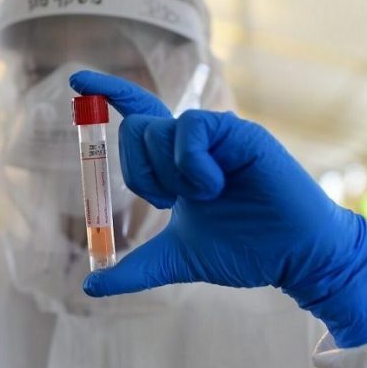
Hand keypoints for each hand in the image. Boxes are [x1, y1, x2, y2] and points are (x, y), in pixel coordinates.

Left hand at [70, 70, 366, 347]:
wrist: (291, 257)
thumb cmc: (242, 249)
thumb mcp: (175, 259)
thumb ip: (134, 269)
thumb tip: (90, 286)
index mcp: (175, 161)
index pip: (137, 116)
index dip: (108, 94)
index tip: (76, 81)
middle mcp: (192, 142)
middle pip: (136, 128)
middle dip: (141, 173)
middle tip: (172, 201)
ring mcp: (217, 135)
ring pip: (159, 131)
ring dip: (171, 176)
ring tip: (208, 196)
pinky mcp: (240, 133)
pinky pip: (192, 130)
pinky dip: (192, 167)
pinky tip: (217, 186)